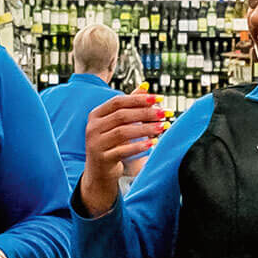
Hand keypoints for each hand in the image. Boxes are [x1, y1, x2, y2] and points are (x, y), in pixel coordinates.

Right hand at [76, 93, 165, 217]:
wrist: (99, 171)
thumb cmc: (111, 143)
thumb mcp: (117, 123)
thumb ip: (129, 105)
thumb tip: (145, 86)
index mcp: (96, 115)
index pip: (118, 102)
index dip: (138, 99)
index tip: (158, 99)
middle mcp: (93, 128)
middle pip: (122, 116)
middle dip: (145, 113)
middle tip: (164, 113)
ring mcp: (96, 144)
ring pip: (123, 132)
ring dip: (145, 129)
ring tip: (162, 127)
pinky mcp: (103, 159)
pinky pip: (123, 151)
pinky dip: (139, 146)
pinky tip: (153, 143)